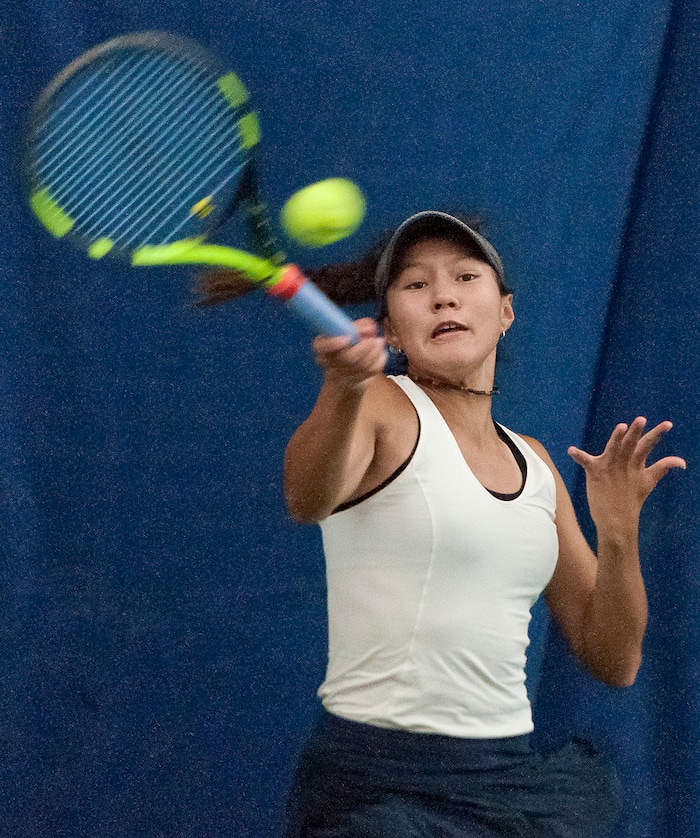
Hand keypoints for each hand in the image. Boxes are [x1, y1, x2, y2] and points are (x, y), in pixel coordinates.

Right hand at [313, 318, 386, 389]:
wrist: (344, 373)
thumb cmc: (345, 344)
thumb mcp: (348, 330)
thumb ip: (359, 326)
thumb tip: (370, 328)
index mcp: (322, 346)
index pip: (322, 346)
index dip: (333, 343)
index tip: (346, 338)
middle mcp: (328, 362)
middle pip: (347, 358)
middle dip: (364, 347)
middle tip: (375, 339)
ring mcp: (342, 376)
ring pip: (362, 366)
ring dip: (375, 352)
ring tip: (379, 342)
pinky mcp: (357, 382)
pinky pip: (372, 371)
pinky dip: (380, 360)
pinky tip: (379, 353)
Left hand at [568, 418, 685, 534]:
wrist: (617, 521)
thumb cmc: (632, 500)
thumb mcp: (648, 482)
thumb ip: (663, 468)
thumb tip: (681, 462)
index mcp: (636, 464)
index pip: (648, 445)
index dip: (657, 433)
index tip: (667, 424)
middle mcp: (624, 464)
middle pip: (631, 444)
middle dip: (636, 432)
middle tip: (641, 420)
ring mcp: (610, 467)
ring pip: (613, 448)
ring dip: (617, 438)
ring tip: (621, 427)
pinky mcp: (595, 473)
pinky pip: (585, 461)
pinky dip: (578, 456)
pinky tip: (571, 450)